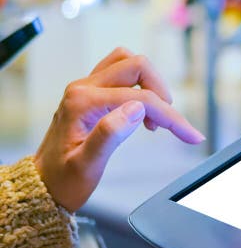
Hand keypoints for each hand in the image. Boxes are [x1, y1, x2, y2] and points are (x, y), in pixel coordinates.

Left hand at [34, 47, 204, 211]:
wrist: (44, 185)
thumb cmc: (63, 180)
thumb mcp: (87, 165)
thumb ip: (110, 134)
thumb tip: (136, 109)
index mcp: (82, 103)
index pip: (140, 98)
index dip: (170, 116)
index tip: (190, 135)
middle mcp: (83, 88)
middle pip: (136, 65)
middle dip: (161, 92)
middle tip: (167, 123)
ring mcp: (86, 87)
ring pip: (129, 62)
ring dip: (151, 84)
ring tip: (154, 116)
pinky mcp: (91, 92)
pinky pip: (122, 74)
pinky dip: (141, 86)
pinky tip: (142, 112)